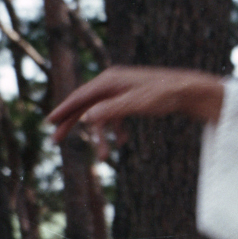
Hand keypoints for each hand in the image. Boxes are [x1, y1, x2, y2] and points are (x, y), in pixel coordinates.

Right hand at [47, 65, 225, 150]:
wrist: (188, 90)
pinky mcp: (131, 98)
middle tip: (55, 141)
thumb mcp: (136, 104)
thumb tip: (87, 118)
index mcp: (109, 80)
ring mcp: (121, 90)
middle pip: (85, 105)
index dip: (63, 110)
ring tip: (103, 158)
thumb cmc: (163, 95)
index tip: (48, 122)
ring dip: (101, 137)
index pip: (80, 96)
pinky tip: (122, 143)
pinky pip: (116, 116)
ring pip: (101, 115)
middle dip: (71, 124)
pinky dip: (116, 131)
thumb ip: (111, 111)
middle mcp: (112, 83)